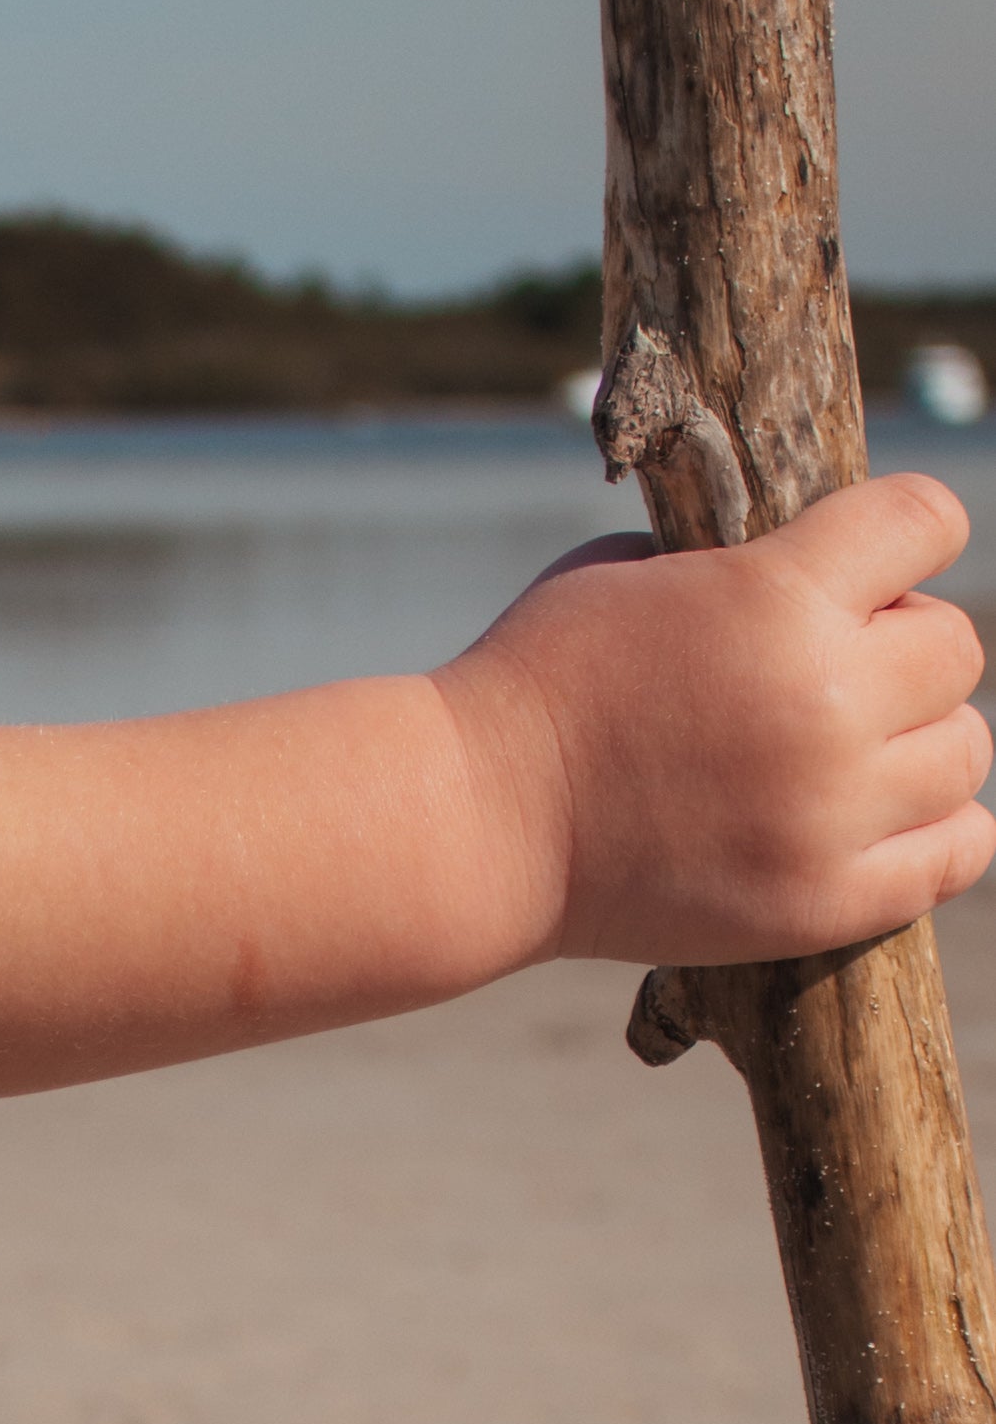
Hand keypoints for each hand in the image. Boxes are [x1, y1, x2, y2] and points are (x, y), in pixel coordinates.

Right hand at [438, 474, 995, 966]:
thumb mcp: (629, 573)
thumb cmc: (538, 684)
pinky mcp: (823, 902)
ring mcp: (830, 811)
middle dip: (902, 646)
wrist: (476, 824)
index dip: (909, 533)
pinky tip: (889, 817)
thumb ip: (742, 566)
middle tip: (836, 672)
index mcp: (776, 596)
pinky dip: (942, 829)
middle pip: (956, 647)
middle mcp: (823, 699)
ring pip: (966, 750)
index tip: (879, 560)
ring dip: (922, 741)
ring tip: (856, 752)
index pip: (928, 521)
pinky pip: (959, 852)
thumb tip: (828, 578)